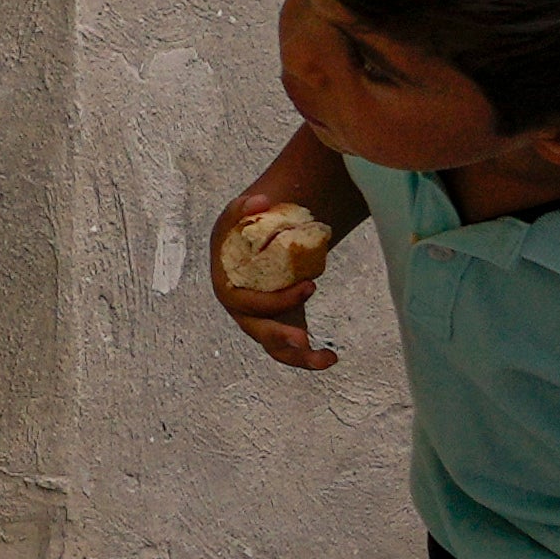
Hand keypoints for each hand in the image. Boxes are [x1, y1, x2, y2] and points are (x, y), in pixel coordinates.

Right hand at [213, 177, 340, 369]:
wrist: (257, 237)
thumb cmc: (247, 226)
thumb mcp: (239, 212)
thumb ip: (245, 205)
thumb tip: (263, 201)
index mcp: (228, 286)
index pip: (246, 302)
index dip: (276, 300)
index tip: (312, 285)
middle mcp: (240, 308)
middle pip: (257, 329)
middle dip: (279, 335)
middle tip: (303, 336)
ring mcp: (259, 319)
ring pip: (274, 347)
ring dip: (297, 355)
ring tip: (326, 357)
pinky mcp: (278, 323)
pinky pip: (289, 350)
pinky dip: (308, 357)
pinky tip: (332, 357)